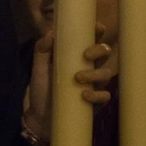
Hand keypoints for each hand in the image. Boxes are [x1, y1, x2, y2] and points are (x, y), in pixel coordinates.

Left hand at [23, 26, 117, 144]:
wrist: (41, 117)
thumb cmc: (42, 89)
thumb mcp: (38, 68)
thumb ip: (41, 50)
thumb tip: (51, 34)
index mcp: (77, 56)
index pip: (92, 39)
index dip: (98, 31)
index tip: (97, 27)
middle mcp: (90, 68)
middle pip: (105, 53)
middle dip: (99, 50)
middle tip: (85, 55)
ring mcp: (94, 85)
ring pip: (106, 73)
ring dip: (95, 74)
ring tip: (78, 78)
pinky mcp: (96, 102)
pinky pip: (105, 96)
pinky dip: (97, 95)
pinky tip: (84, 95)